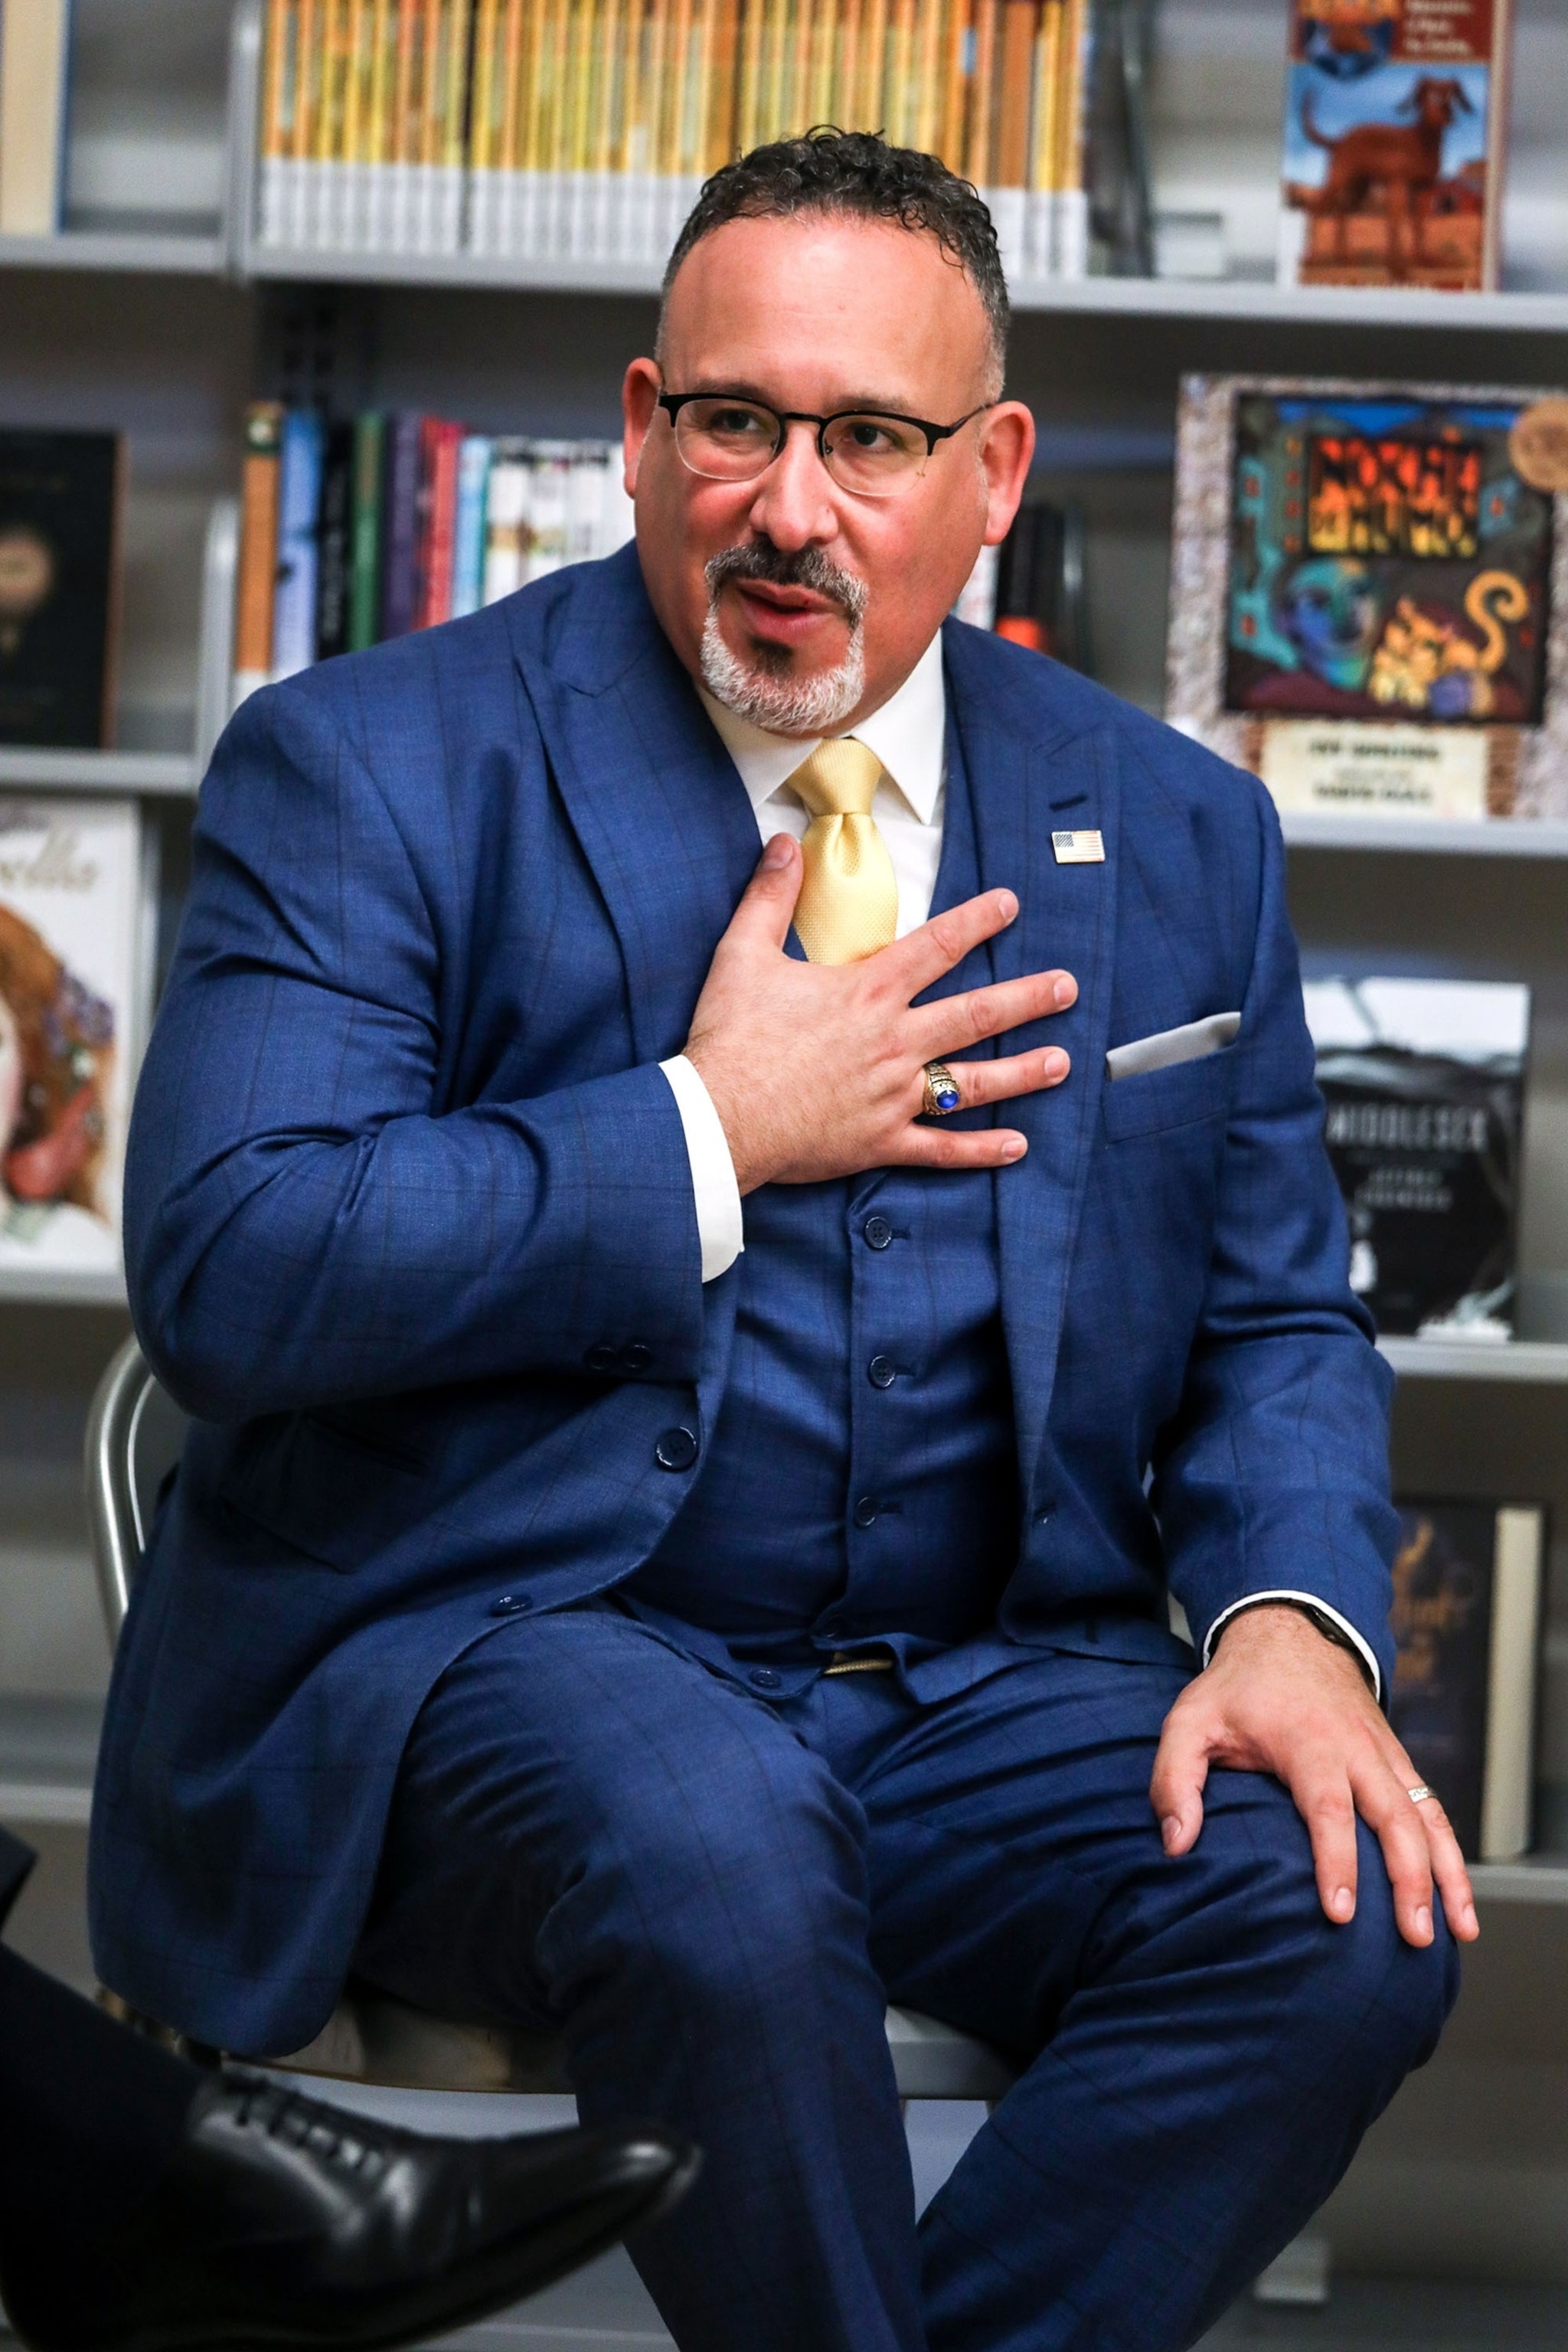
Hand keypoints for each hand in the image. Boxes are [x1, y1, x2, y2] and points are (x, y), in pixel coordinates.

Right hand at [683, 833, 1075, 1193]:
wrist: (719, 1117)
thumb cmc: (730, 1037)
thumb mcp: (743, 954)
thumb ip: (770, 897)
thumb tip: (782, 845)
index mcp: (868, 992)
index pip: (936, 946)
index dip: (977, 921)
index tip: (1010, 905)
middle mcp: (893, 1041)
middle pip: (976, 1013)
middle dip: (1027, 998)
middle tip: (1067, 988)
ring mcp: (893, 1095)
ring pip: (972, 1082)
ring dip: (1022, 1072)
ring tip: (1062, 1062)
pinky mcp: (881, 1141)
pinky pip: (941, 1148)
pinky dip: (981, 1150)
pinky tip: (1017, 1146)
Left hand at [1151, 1603, 1478, 1948]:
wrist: (1288, 1630)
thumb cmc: (1236, 1688)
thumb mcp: (1189, 1720)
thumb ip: (1174, 1779)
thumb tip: (1175, 1842)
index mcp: (1306, 1741)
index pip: (1327, 1807)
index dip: (1336, 1860)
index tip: (1340, 1912)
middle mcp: (1356, 1749)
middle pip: (1393, 1817)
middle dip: (1408, 1879)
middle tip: (1413, 1937)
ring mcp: (1384, 1754)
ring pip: (1426, 1816)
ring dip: (1446, 1873)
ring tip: (1458, 1931)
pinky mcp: (1398, 1761)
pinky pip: (1433, 1809)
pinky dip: (1452, 1854)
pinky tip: (1459, 1902)